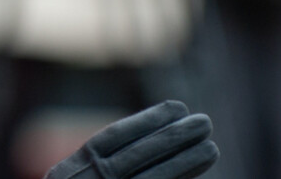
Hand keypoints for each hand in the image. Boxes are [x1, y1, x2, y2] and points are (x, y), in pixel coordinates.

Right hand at [44, 101, 218, 178]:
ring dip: (183, 160)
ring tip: (211, 146)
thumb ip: (100, 170)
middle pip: (134, 156)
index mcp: (68, 175)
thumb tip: (153, 146)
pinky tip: (197, 171)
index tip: (176, 108)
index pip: (110, 139)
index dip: (145, 122)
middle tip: (205, 122)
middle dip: (171, 137)